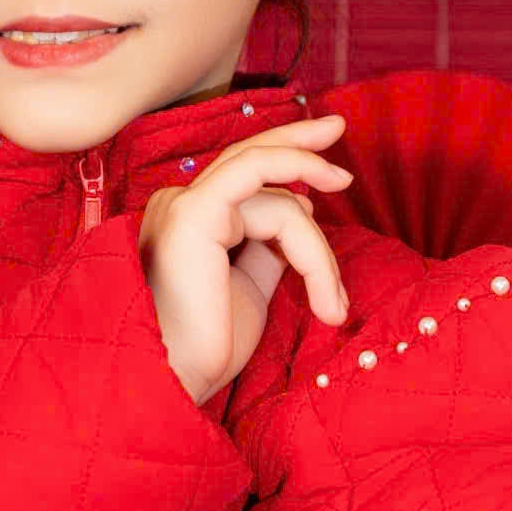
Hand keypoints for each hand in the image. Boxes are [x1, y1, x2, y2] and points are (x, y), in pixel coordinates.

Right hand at [137, 114, 352, 406]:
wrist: (173, 383)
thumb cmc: (205, 350)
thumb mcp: (249, 288)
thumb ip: (268, 247)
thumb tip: (299, 210)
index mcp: (189, 220)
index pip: (248, 181)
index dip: (291, 170)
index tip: (333, 179)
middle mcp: (181, 203)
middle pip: (251, 156)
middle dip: (300, 141)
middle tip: (338, 127)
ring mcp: (184, 204)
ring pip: (274, 195)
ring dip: (316, 249)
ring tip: (332, 303)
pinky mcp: (195, 213)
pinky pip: (262, 187)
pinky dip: (302, 217)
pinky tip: (322, 250)